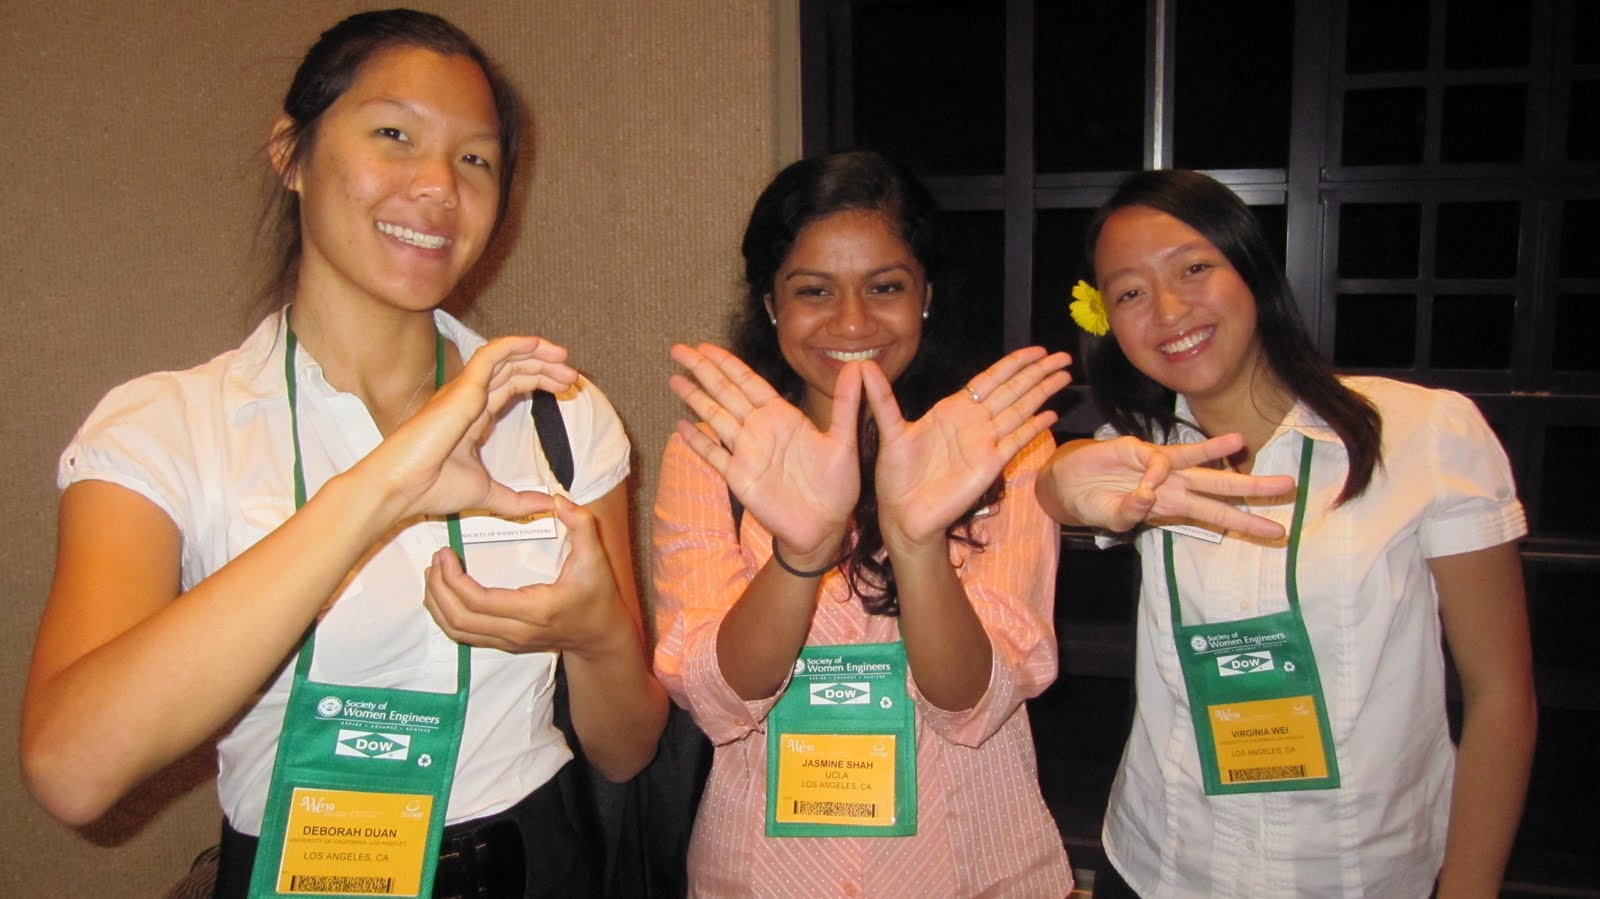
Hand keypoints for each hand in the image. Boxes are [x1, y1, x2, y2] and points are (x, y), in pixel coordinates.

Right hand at [361, 335, 578, 524]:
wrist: (402, 489)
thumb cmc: (431, 489)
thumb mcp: (488, 494)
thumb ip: (518, 499)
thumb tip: (547, 504)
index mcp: (474, 415)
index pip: (511, 386)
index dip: (539, 381)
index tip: (566, 388)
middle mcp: (469, 398)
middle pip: (513, 369)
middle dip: (545, 366)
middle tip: (573, 375)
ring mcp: (464, 391)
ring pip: (505, 358)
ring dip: (537, 353)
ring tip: (565, 359)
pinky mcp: (461, 389)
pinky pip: (490, 355)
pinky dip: (515, 345)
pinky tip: (538, 345)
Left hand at [423, 496, 630, 657]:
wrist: (600, 635)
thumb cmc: (597, 595)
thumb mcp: (595, 557)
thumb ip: (581, 525)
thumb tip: (558, 499)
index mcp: (535, 610)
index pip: (480, 602)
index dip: (454, 580)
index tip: (446, 553)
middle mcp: (517, 631)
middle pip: (460, 619)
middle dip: (439, 590)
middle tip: (436, 560)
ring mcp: (508, 642)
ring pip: (457, 632)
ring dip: (438, 605)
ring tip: (434, 575)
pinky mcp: (504, 644)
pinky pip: (464, 636)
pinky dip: (446, 616)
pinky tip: (443, 594)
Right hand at [668, 343, 859, 561]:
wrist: (825, 526)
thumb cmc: (837, 486)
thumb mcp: (844, 440)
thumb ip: (846, 403)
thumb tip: (856, 366)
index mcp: (782, 416)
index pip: (748, 382)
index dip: (726, 363)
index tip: (705, 346)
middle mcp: (760, 429)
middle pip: (724, 393)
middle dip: (702, 371)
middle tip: (678, 350)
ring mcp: (747, 452)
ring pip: (714, 418)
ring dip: (694, 399)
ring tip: (673, 379)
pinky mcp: (739, 477)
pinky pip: (713, 455)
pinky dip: (697, 440)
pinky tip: (681, 426)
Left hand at [864, 346, 1071, 547]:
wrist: (903, 514)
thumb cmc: (897, 476)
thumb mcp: (889, 431)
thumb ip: (881, 399)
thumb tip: (863, 367)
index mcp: (953, 410)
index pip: (990, 379)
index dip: (1014, 364)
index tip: (1035, 350)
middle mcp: (973, 423)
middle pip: (1012, 391)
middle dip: (1037, 373)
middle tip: (1063, 357)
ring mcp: (984, 443)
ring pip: (1019, 411)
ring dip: (1042, 393)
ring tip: (1064, 377)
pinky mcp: (989, 465)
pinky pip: (1015, 442)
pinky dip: (1033, 428)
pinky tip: (1050, 415)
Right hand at [1049, 433, 1293, 536]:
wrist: (1065, 484)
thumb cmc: (1093, 505)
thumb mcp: (1111, 521)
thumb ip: (1130, 514)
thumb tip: (1148, 496)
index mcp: (1174, 508)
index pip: (1219, 516)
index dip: (1247, 522)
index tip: (1278, 533)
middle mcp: (1175, 487)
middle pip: (1222, 486)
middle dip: (1255, 487)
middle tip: (1289, 487)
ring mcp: (1160, 467)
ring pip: (1199, 462)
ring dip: (1222, 454)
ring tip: (1244, 442)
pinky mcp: (1141, 450)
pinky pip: (1159, 460)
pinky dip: (1157, 473)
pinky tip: (1146, 484)